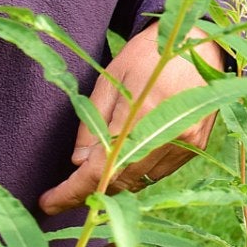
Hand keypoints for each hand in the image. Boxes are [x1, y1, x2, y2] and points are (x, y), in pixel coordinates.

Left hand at [38, 29, 224, 213]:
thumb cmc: (149, 54)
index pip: (100, 168)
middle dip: (90, 191)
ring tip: (94, 174)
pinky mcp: (197, 145)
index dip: (72, 191)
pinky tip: (126, 160)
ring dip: (114, 183)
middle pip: (120, 181)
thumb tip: (79, 163)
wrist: (199, 43)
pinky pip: (159, 172)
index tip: (48, 203)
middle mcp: (168, 134)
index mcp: (142, 113)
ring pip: (140, 181)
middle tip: (65, 192)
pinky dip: (137, 173)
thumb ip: (93, 122)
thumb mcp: (110, 79)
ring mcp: (186, 142)